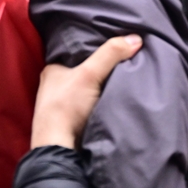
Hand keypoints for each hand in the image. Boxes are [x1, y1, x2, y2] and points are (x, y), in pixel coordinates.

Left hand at [29, 35, 142, 149]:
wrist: (60, 149)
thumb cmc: (66, 107)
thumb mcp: (89, 74)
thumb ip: (111, 54)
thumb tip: (135, 38)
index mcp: (52, 69)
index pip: (76, 50)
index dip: (94, 45)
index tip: (113, 41)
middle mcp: (55, 85)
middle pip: (84, 69)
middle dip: (101, 66)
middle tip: (123, 57)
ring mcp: (63, 104)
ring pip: (88, 88)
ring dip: (102, 85)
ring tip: (124, 75)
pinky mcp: (72, 120)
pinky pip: (91, 104)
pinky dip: (102, 100)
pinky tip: (115, 97)